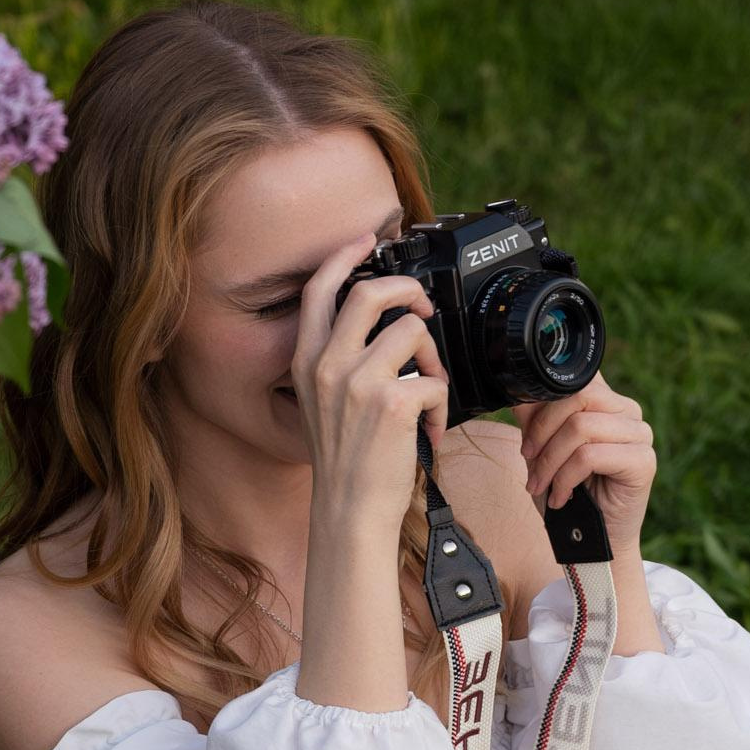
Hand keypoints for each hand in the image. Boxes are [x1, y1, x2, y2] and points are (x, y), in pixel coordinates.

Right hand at [293, 238, 448, 537]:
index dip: (345, 255)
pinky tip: (430, 429)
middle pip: (369, 291)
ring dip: (434, 359)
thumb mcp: (324, 403)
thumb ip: (341, 362)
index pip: (319, 290)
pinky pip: (434, 380)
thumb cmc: (344, 463)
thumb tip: (385, 327)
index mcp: (307, 361)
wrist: (350, 511)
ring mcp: (358, 382)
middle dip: (406, 289)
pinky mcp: (392, 402)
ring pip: (412, 331)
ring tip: (430, 390)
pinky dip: (442, 405)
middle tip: (423, 308)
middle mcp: (327, 365)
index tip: (368, 238)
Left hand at [514, 377, 655, 556]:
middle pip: (577, 396)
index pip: (574, 379)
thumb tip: (518, 392)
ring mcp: (640, 434)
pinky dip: (566, 478)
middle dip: (542, 433)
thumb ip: (534, 420)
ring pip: (580, 427)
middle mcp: (628, 411)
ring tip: (542, 486)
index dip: (541, 406)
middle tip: (529, 464)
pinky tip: (562, 497)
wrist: (589, 542)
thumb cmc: (569, 495)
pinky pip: (590, 456)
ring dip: (550, 462)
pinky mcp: (643, 461)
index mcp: (607, 401)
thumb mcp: (542, 452)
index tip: (526, 442)